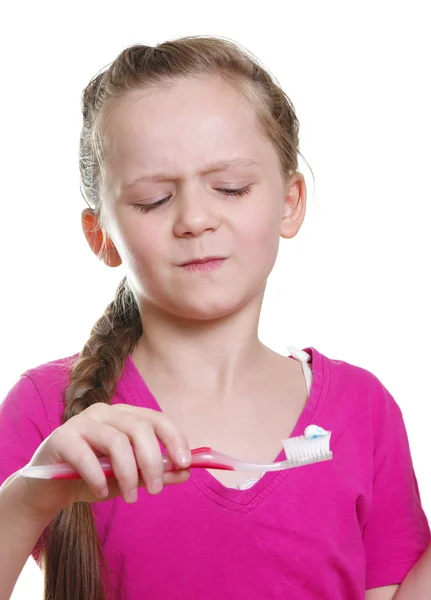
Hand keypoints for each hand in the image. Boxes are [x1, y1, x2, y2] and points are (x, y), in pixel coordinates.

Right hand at [15, 403, 190, 518]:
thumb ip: (156, 473)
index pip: (156, 419)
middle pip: (139, 428)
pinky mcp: (61, 437)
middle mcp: (105, 412)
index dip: (174, 438)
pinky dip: (98, 477)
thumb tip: (186, 472)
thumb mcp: (129, 478)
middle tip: (155, 489)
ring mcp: (82, 421)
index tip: (185, 463)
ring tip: (129, 498)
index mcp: (125, 416)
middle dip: (152, 461)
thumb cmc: (94, 478)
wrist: (50, 488)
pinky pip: (86, 455)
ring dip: (128, 474)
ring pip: (116, 441)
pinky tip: (101, 492)